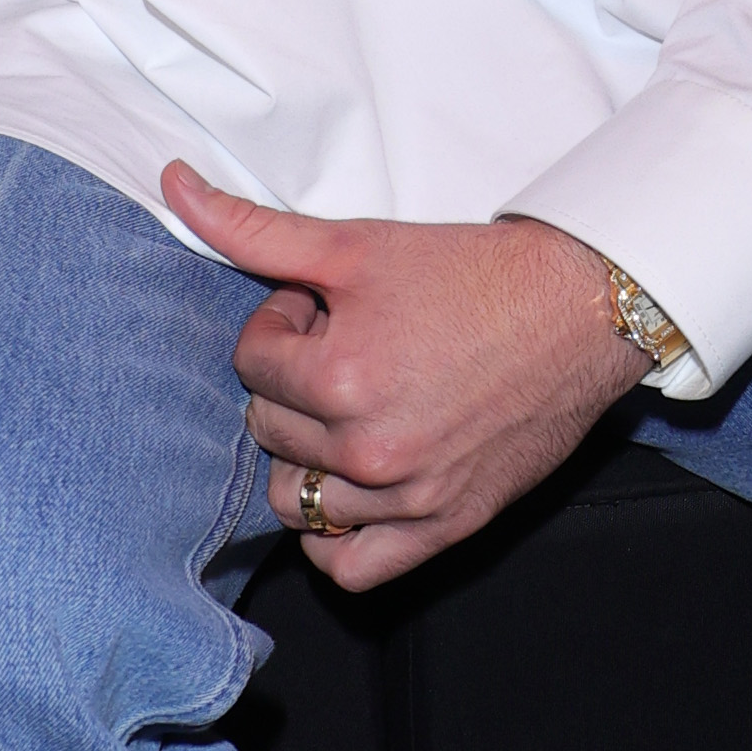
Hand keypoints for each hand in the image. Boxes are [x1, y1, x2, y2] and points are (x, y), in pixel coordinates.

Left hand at [162, 180, 642, 590]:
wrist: (579, 311)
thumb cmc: (473, 275)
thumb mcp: (357, 243)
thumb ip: (254, 229)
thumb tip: (172, 183)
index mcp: (342, 379)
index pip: (251, 363)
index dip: (282, 326)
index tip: (324, 310)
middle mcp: (370, 449)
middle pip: (268, 428)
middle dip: (296, 383)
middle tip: (349, 349)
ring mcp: (408, 497)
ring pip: (295, 500)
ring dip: (308, 453)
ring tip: (352, 409)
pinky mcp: (446, 526)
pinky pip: (350, 567)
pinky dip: (333, 538)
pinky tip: (347, 488)